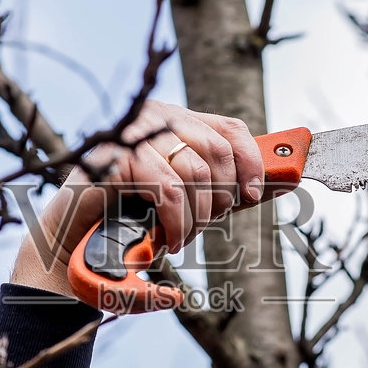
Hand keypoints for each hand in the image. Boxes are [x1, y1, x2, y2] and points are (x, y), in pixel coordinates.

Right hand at [11, 101, 263, 297]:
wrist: (77, 249)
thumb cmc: (133, 225)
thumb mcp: (191, 205)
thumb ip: (232, 190)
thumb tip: (291, 177)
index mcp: (175, 122)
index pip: (230, 130)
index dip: (251, 164)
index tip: (252, 196)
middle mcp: (155, 119)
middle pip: (218, 154)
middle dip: (219, 201)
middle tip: (200, 225)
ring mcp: (133, 135)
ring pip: (196, 175)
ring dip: (196, 219)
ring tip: (179, 237)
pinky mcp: (116, 158)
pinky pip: (169, 190)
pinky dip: (176, 223)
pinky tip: (167, 239)